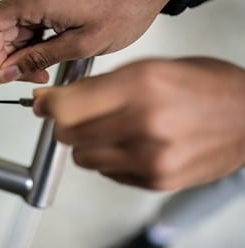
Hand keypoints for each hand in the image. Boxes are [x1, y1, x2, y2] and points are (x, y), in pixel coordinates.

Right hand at [0, 0, 190, 82]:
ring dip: (25, 50)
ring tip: (47, 67)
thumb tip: (8, 71)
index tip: (5, 74)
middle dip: (12, 57)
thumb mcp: (79, 45)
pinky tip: (52, 51)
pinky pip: (28, 18)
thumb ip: (37, 59)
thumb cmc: (123, 5)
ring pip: (13, 26)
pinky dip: (34, 39)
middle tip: (34, 75)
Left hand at [33, 58, 244, 190]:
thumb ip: (100, 85)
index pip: (66, 106)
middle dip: (66, 123)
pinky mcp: (156, 180)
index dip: (48, 105)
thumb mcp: (151, 67)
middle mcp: (144, 123)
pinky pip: (106, 172)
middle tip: (79, 114)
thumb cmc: (204, 86)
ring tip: (111, 128)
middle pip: (67, 133)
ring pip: (82, 157)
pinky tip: (131, 144)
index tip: (43, 104)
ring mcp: (150, 157)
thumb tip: (56, 100)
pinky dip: (109, 159)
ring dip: (87, 143)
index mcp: (140, 85)